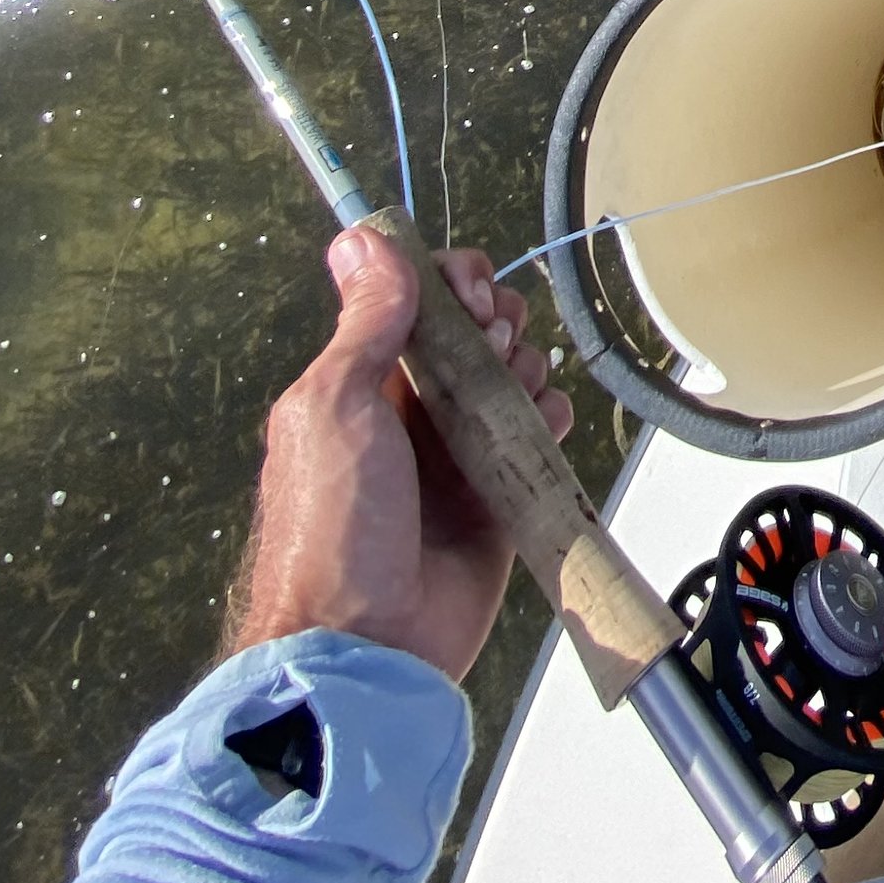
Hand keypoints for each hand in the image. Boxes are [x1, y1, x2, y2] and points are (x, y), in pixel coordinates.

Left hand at [228, 227, 575, 684]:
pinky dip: (551, 419)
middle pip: (473, 333)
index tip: (469, 294)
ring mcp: (456, 455)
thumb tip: (362, 238)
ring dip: (525, 367)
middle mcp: (409, 412)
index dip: (451, 284)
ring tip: (518, 392)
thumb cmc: (332, 528)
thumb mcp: (333, 405)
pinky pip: (538, 438)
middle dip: (496, 322)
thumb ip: (364, 322)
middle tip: (494, 345)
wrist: (366, 644)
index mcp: (360, 383)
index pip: (416, 301)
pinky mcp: (498, 497)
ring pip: (511, 377)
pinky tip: (545, 423)